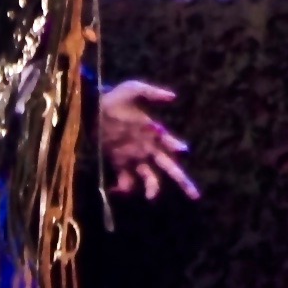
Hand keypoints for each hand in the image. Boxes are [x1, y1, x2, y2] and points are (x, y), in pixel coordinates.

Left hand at [97, 78, 200, 200]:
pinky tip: (115, 189)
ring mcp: (134, 158)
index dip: (178, 147)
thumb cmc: (115, 98)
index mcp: (154, 133)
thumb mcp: (134, 90)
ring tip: (151, 197)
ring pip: (150, 179)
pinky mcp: (118, 163)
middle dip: (183, 181)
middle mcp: (147, 149)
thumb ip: (153, 93)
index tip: (182, 149)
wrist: (92, 108)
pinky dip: (123, 189)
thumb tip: (173, 96)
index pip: (171, 144)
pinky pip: (125, 181)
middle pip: (169, 168)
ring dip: (153, 189)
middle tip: (195, 195)